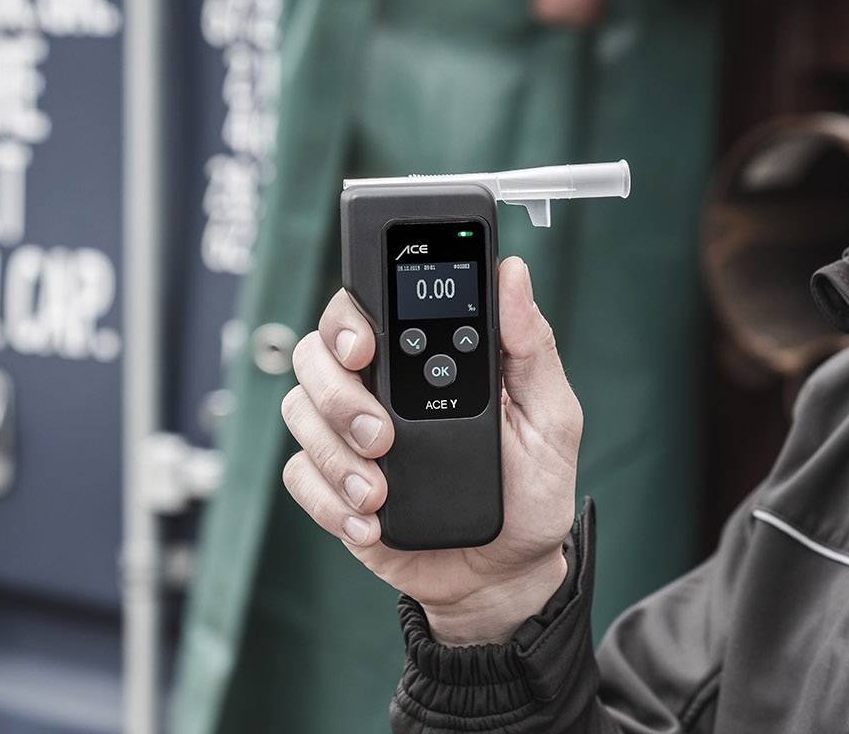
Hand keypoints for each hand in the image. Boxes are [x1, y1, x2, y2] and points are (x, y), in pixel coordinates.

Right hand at [281, 255, 581, 643]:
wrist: (506, 574)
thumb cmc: (533, 489)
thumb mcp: (550, 417)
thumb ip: (531, 346)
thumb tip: (514, 275)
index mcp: (427, 360)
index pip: (368, 308)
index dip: (350, 317)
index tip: (365, 347)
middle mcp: (380, 388)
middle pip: (316, 354)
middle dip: (337, 393)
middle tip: (380, 433)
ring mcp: (351, 438)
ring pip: (298, 411)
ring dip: (335, 453)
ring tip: (378, 491)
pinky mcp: (334, 488)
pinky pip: (299, 476)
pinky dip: (328, 500)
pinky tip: (369, 520)